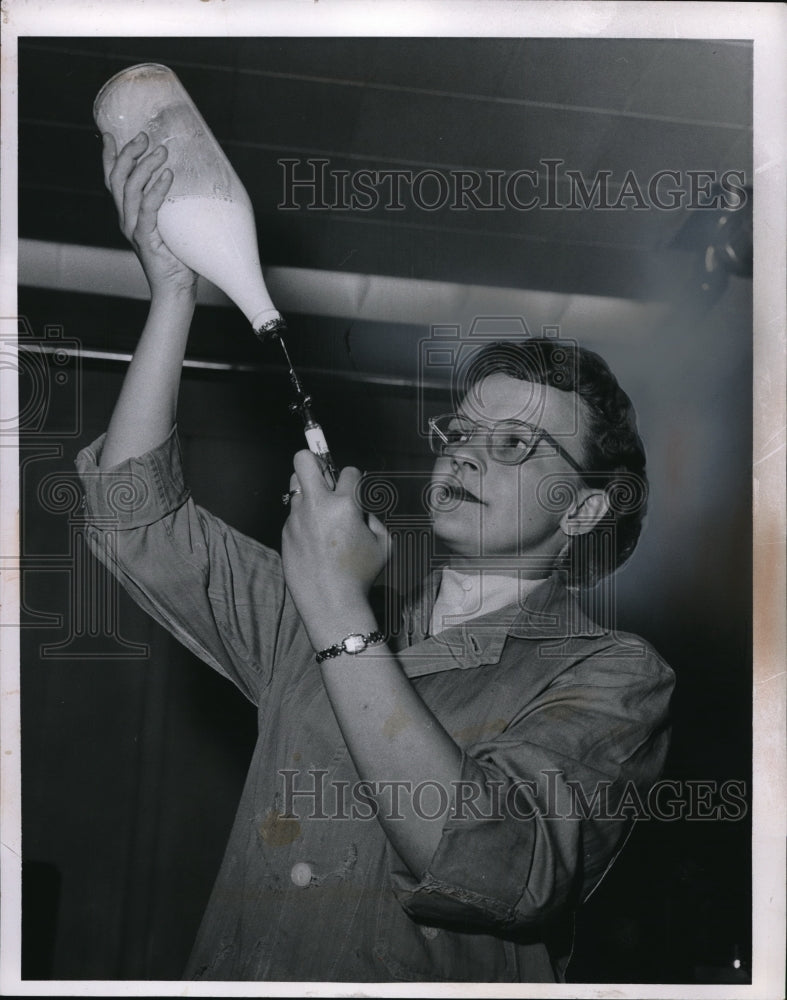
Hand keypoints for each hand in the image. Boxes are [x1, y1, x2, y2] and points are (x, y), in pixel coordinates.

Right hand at [102, 131, 197, 298]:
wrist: (176, 289)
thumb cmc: (178, 257)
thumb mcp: (172, 225)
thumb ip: (171, 205)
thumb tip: (186, 180)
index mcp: (129, 215)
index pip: (112, 180)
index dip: (108, 157)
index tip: (109, 134)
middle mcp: (126, 220)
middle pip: (118, 179)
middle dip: (129, 154)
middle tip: (145, 136)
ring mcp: (134, 230)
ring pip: (131, 189)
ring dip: (145, 166)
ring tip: (161, 151)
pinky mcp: (146, 240)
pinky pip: (148, 209)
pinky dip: (156, 190)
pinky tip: (167, 176)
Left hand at [282, 452, 389, 635]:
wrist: (331, 603)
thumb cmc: (361, 575)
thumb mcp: (383, 544)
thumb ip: (373, 519)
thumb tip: (360, 510)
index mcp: (344, 506)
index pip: (349, 471)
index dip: (354, 478)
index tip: (355, 489)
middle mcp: (317, 507)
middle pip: (304, 460)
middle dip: (315, 459)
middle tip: (324, 476)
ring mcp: (297, 520)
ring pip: (296, 487)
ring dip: (309, 492)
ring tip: (321, 511)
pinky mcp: (286, 534)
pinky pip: (294, 517)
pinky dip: (305, 522)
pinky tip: (316, 542)